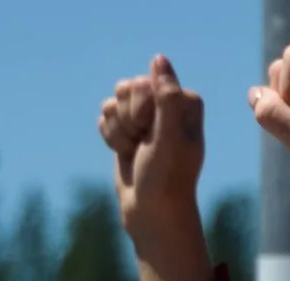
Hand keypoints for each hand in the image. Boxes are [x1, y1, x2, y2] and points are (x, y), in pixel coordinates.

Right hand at [101, 55, 204, 255]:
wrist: (152, 212)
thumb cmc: (166, 177)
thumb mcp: (169, 137)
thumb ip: (166, 97)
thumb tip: (158, 58)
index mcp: (185, 101)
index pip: (145, 82)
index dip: (141, 110)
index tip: (154, 135)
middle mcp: (166, 103)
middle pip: (126, 88)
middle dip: (128, 120)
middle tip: (145, 145)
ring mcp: (146, 115)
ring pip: (112, 103)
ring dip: (119, 132)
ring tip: (136, 152)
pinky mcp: (128, 127)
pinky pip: (104, 118)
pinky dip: (111, 139)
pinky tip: (127, 154)